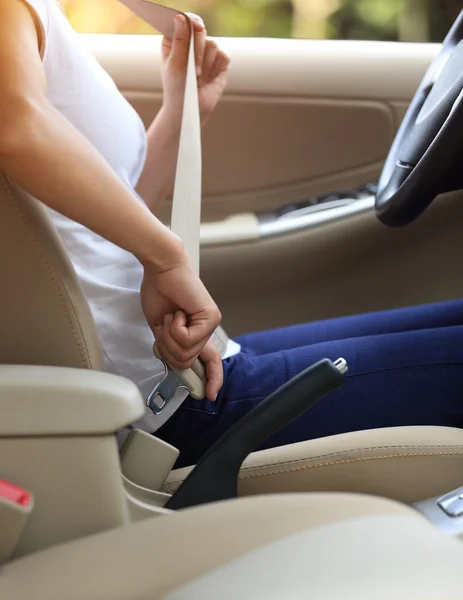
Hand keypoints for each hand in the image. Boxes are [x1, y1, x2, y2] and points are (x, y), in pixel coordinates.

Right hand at [140, 254, 222, 400]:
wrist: (161, 269)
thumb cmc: (159, 292)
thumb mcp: (162, 329)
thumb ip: (171, 347)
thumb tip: (178, 366)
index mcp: (197, 333)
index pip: (210, 362)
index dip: (211, 379)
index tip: (210, 395)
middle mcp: (207, 330)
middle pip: (186, 362)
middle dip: (168, 349)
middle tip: (165, 327)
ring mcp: (211, 323)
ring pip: (186, 353)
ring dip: (169, 336)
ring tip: (171, 316)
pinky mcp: (211, 317)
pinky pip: (188, 339)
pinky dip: (175, 328)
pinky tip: (177, 312)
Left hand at [161, 13, 229, 123]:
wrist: (192, 110)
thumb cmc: (178, 89)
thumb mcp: (176, 65)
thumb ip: (180, 41)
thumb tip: (181, 17)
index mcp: (174, 39)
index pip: (184, 19)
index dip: (191, 22)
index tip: (196, 27)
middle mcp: (191, 42)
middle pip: (200, 30)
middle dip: (198, 51)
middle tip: (194, 70)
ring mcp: (205, 51)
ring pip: (213, 44)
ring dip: (206, 65)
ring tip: (199, 78)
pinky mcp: (219, 61)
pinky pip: (224, 55)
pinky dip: (217, 68)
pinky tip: (210, 78)